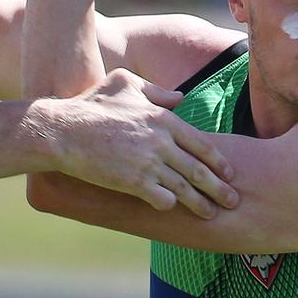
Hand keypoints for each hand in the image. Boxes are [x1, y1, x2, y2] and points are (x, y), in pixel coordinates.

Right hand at [46, 69, 238, 217]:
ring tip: (211, 214)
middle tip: (234, 201)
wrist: (63, 131)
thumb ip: (156, 91)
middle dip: (220, 188)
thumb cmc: (92, 104)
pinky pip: (163, 199)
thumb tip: (179, 99)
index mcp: (164, 119)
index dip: (219, 162)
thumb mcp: (126, 83)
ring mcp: (149, 163)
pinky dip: (169, 204)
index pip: (203, 144)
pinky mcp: (134, 182)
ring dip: (200, 204)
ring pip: (185, 189)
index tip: (230, 174)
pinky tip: (170, 207)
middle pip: (200, 170)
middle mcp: (162, 142)